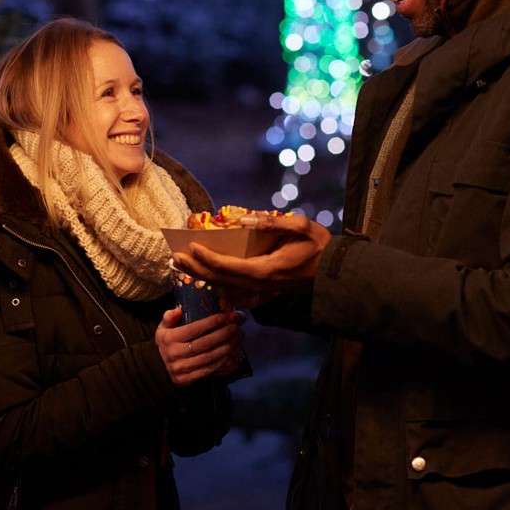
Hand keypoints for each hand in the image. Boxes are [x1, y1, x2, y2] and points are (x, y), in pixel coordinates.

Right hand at [155, 307, 244, 386]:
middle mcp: (173, 354)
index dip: (211, 323)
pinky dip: (221, 361)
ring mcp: (180, 368)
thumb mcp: (163, 328)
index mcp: (168, 338)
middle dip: (223, 334)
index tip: (225, 316)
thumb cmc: (167, 342)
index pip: (193, 329)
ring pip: (208, 358)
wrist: (159, 366)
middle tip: (236, 327)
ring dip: (226, 347)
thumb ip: (169, 317)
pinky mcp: (186, 379)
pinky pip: (208, 370)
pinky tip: (231, 352)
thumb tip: (178, 310)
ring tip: (237, 338)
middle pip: (203, 344)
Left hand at [172, 213, 331, 291]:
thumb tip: (245, 219)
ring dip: (202, 275)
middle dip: (196, 268)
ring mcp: (261, 290)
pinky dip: (217, 283)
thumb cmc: (319, 247)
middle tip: (175, 256)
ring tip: (183, 264)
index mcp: (266, 270)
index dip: (208, 259)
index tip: (192, 247)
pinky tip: (204, 277)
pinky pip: (234, 290)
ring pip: (225, 286)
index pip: (229, 267)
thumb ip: (274, 222)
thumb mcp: (302, 226)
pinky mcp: (263, 291)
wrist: (333, 273)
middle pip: (221, 280)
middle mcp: (259, 284)